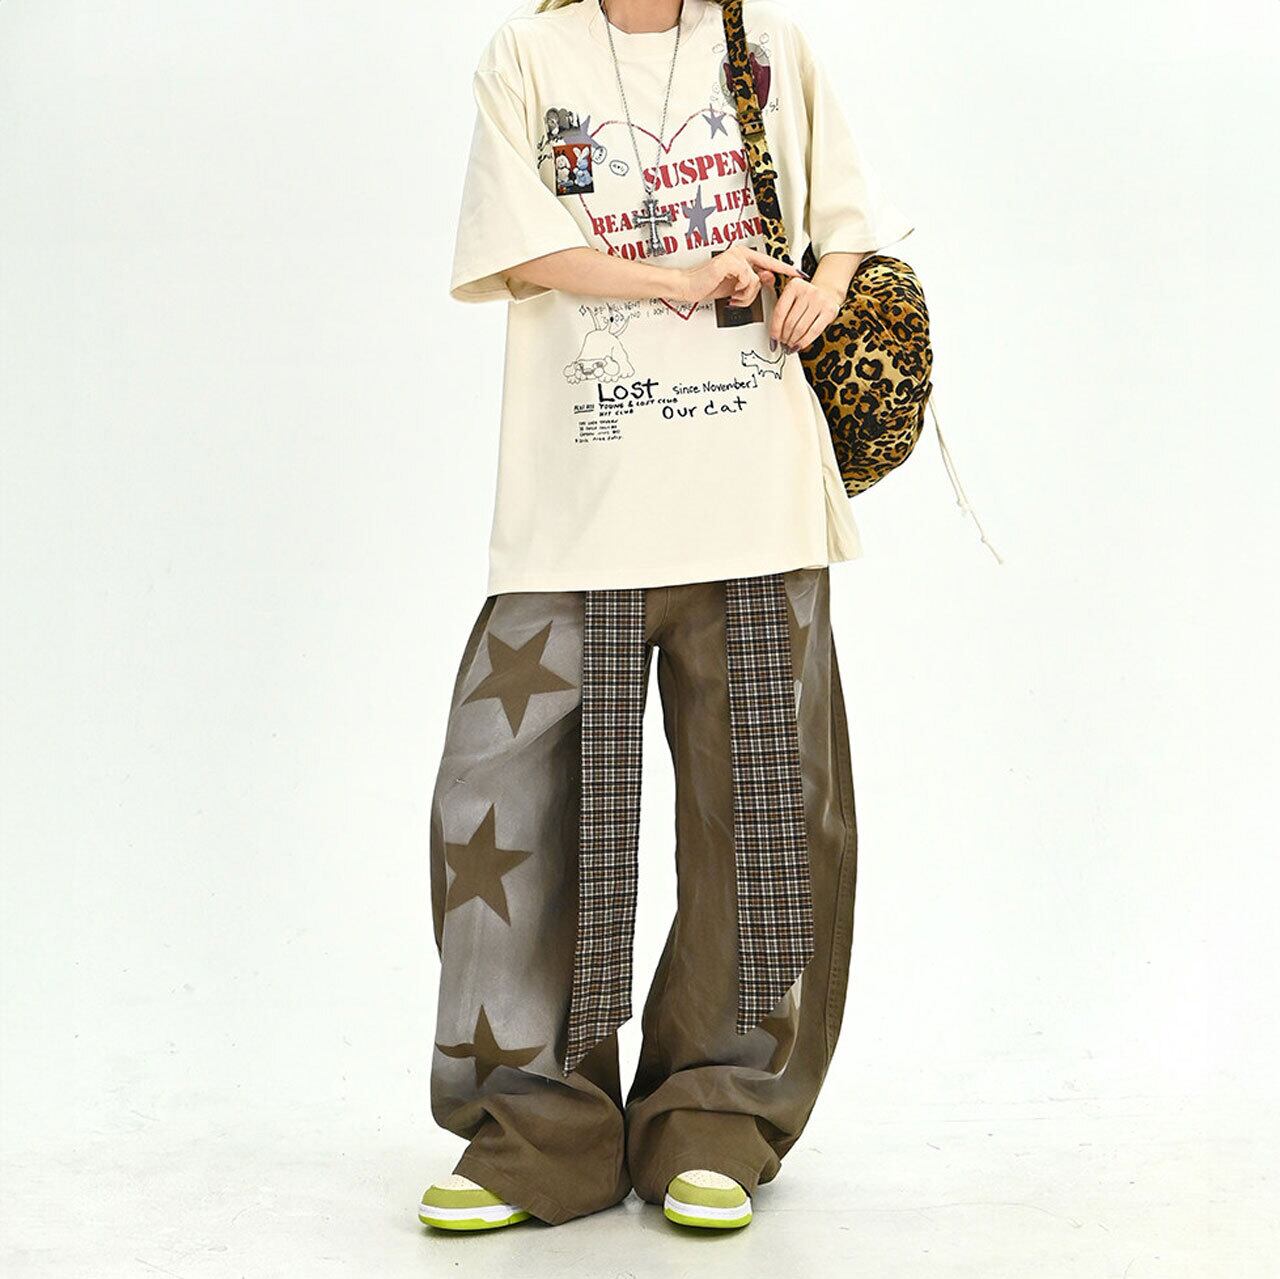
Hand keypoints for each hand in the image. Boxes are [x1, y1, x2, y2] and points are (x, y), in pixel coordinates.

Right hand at [678, 245, 800, 308]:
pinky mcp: (729, 262)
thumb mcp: (736, 286)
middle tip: (739, 298)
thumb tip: (769, 277)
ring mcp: (735, 256)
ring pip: (757, 280)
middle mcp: (740, 252)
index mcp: (743, 255)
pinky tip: (731, 295)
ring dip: (746, 295)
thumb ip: (753, 282)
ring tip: (733, 297)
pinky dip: (741, 292)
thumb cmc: (708, 285)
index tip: (799, 273)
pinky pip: (747, 280)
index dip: (785, 268)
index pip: (769, 261)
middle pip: (764, 272)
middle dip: (754, 292)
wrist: (688, 286)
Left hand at [771, 277, 842, 352]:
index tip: (773, 340)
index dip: (775, 330)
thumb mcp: (791, 298)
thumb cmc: (805, 299)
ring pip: (801, 329)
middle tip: (782, 344)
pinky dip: (804, 342)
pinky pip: (814, 331)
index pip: (779, 312)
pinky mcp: (829, 310)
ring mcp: (820, 300)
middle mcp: (807, 291)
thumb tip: (774, 338)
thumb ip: (782, 313)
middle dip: (784, 337)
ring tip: (790, 345)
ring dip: (793, 341)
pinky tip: (799, 345)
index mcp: (794, 286)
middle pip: (790, 322)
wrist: (827, 292)